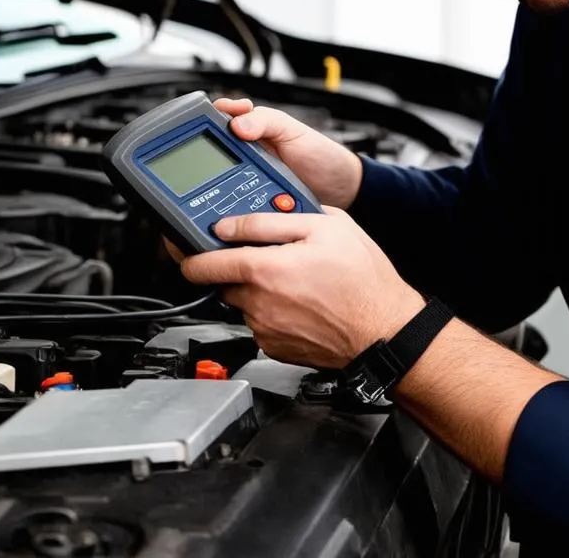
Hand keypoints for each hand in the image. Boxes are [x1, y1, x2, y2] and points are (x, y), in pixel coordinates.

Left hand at [179, 207, 424, 368]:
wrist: (384, 331)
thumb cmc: (362, 279)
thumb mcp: (324, 226)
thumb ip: (269, 221)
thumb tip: (232, 224)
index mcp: (263, 270)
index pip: (200, 264)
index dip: (187, 251)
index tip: (183, 246)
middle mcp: (256, 303)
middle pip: (223, 281)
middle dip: (237, 266)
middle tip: (268, 255)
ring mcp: (264, 329)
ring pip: (243, 301)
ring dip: (258, 287)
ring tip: (297, 278)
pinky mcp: (274, 347)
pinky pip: (261, 322)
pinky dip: (273, 309)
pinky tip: (303, 300)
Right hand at [212, 97, 363, 209]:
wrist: (341, 188)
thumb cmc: (320, 153)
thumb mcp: (293, 129)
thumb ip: (267, 121)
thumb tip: (237, 124)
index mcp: (251, 129)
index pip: (220, 119)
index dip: (208, 118)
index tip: (207, 121)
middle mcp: (244, 153)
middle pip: (212, 153)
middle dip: (205, 156)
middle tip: (206, 157)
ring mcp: (246, 177)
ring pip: (217, 180)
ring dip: (212, 183)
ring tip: (210, 182)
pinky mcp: (252, 200)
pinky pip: (233, 203)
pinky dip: (228, 204)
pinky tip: (225, 205)